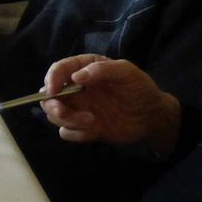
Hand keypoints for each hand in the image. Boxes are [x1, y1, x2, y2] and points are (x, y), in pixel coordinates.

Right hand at [40, 55, 181, 152]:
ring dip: (67, 120)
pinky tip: (95, 131)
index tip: (53, 89)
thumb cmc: (140, 89)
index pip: (59, 69)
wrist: (152, 118)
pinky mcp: (83, 128)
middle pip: (49, 95)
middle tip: (63, 111)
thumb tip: (76, 76)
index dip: (51, 78)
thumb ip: (102, 69)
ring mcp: (78, 109)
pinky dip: (76, 133)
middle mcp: (77, 88)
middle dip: (52, 104)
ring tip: (91, 121)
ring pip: (54, 115)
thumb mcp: (127, 72)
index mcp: (85, 69)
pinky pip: (66, 132)